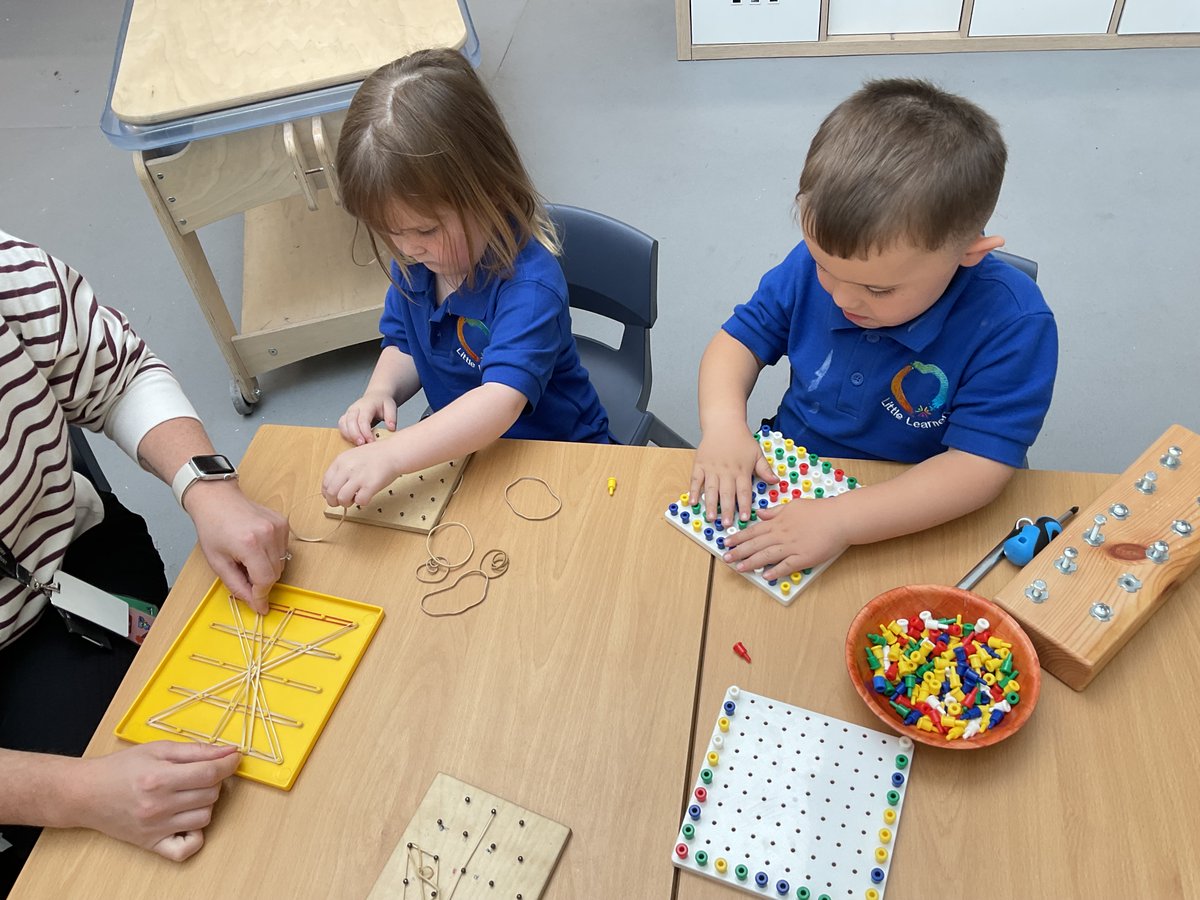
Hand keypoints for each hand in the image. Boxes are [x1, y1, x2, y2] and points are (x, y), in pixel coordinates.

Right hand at [74, 742, 240, 861]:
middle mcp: (158, 806)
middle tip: (202, 772)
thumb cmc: (120, 769)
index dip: (228, 764)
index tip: (233, 758)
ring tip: (190, 792)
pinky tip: (187, 819)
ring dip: (205, 803)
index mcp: (159, 778)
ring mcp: (155, 828)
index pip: (210, 774)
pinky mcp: (151, 844)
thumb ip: (196, 750)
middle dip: (214, 780)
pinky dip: (195, 835)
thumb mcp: (158, 749)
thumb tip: (228, 751)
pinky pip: (187, 848)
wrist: (86, 793)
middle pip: (210, 795)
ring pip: (204, 817)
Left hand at [185, 482, 289, 614]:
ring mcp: (279, 527)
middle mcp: (268, 534)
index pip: (265, 580)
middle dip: (261, 582)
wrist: (217, 499)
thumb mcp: (218, 563)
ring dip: (267, 569)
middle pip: (275, 573)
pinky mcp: (283, 523)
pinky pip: (283, 550)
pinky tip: (257, 547)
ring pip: (282, 563)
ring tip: (248, 559)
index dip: (262, 596)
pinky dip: (272, 555)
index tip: (260, 607)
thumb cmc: (213, 528)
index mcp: (249, 544)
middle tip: (244, 575)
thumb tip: (256, 605)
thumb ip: (237, 586)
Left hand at [322, 439, 400, 508]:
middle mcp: (347, 469)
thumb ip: (342, 470)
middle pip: (331, 493)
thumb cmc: (376, 455)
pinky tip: (367, 496)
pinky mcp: (370, 485)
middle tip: (343, 502)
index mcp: (340, 461)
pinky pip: (359, 501)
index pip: (325, 483)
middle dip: (335, 502)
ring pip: (342, 499)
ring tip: (355, 498)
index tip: (333, 497)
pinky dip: (362, 502)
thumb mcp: (352, 457)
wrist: (393, 452)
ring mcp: (358, 477)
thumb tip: (334, 488)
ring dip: (347, 503)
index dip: (327, 494)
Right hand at [338, 390, 397, 445]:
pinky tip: (353, 441)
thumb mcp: (391, 407)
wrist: (376, 397)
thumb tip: (391, 428)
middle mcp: (355, 408)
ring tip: (358, 445)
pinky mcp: (346, 418)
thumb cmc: (383, 403)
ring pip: (343, 424)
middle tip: (362, 445)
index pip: (363, 419)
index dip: (366, 431)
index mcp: (367, 405)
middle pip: (350, 421)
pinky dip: (345, 435)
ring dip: (349, 435)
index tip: (371, 441)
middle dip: (355, 434)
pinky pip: (341, 426)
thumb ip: (391, 417)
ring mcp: (349, 412)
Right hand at [690, 428, 777, 523]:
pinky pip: (696, 480)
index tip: (745, 518)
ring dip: (711, 505)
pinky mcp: (700, 465)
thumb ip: (765, 469)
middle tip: (727, 524)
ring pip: (711, 490)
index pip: (744, 491)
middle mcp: (726, 471)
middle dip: (727, 510)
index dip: (744, 506)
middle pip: (727, 494)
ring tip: (711, 517)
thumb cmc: (741, 439)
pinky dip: (694, 491)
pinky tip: (693, 502)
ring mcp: (712, 468)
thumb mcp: (757, 453)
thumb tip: (775, 481)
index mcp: (741, 470)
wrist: (723, 423)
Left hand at [721, 497, 849, 580]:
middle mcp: (782, 534)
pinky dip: (775, 571)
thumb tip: (761, 513)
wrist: (840, 518)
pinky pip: (786, 566)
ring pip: (767, 555)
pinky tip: (766, 576)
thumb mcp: (794, 505)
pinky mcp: (804, 557)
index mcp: (779, 522)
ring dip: (751, 562)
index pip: (753, 530)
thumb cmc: (820, 510)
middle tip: (726, 558)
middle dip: (739, 551)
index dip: (739, 538)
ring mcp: (792, 547)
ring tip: (739, 568)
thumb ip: (776, 511)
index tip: (727, 543)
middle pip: (756, 544)